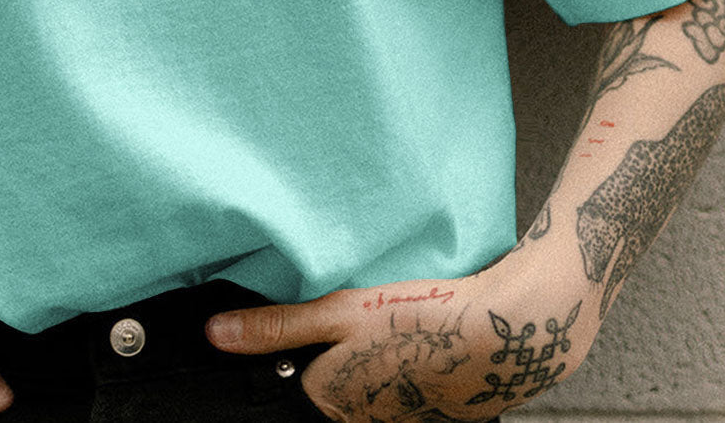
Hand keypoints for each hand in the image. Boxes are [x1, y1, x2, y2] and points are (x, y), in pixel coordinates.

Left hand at [205, 256, 595, 421]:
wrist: (509, 334)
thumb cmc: (422, 319)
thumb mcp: (339, 312)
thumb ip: (276, 326)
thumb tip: (214, 335)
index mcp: (332, 403)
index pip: (288, 386)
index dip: (288, 356)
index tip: (299, 333)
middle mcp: (363, 422)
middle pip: (328, 394)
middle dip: (329, 362)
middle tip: (359, 323)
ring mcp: (403, 420)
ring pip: (367, 393)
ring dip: (369, 364)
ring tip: (387, 328)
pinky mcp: (437, 412)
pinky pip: (402, 393)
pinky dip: (402, 368)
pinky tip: (416, 340)